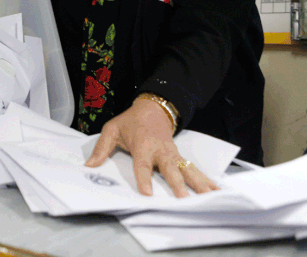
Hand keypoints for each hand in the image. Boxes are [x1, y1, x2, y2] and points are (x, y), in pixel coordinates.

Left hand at [85, 98, 218, 197]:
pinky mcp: (180, 157)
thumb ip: (101, 148)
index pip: (142, 164)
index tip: (147, 193)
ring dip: (198, 183)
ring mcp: (173, 154)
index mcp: (143, 144)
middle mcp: (160, 150)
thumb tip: (89, 165)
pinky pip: (193, 169)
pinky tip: (217, 191)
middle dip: (177, 183)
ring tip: (209, 197)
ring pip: (186, 169)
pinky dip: (206, 179)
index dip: (144, 178)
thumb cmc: (130, 122)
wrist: (153, 109)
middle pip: (170, 168)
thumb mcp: (112, 129)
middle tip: (184, 198)